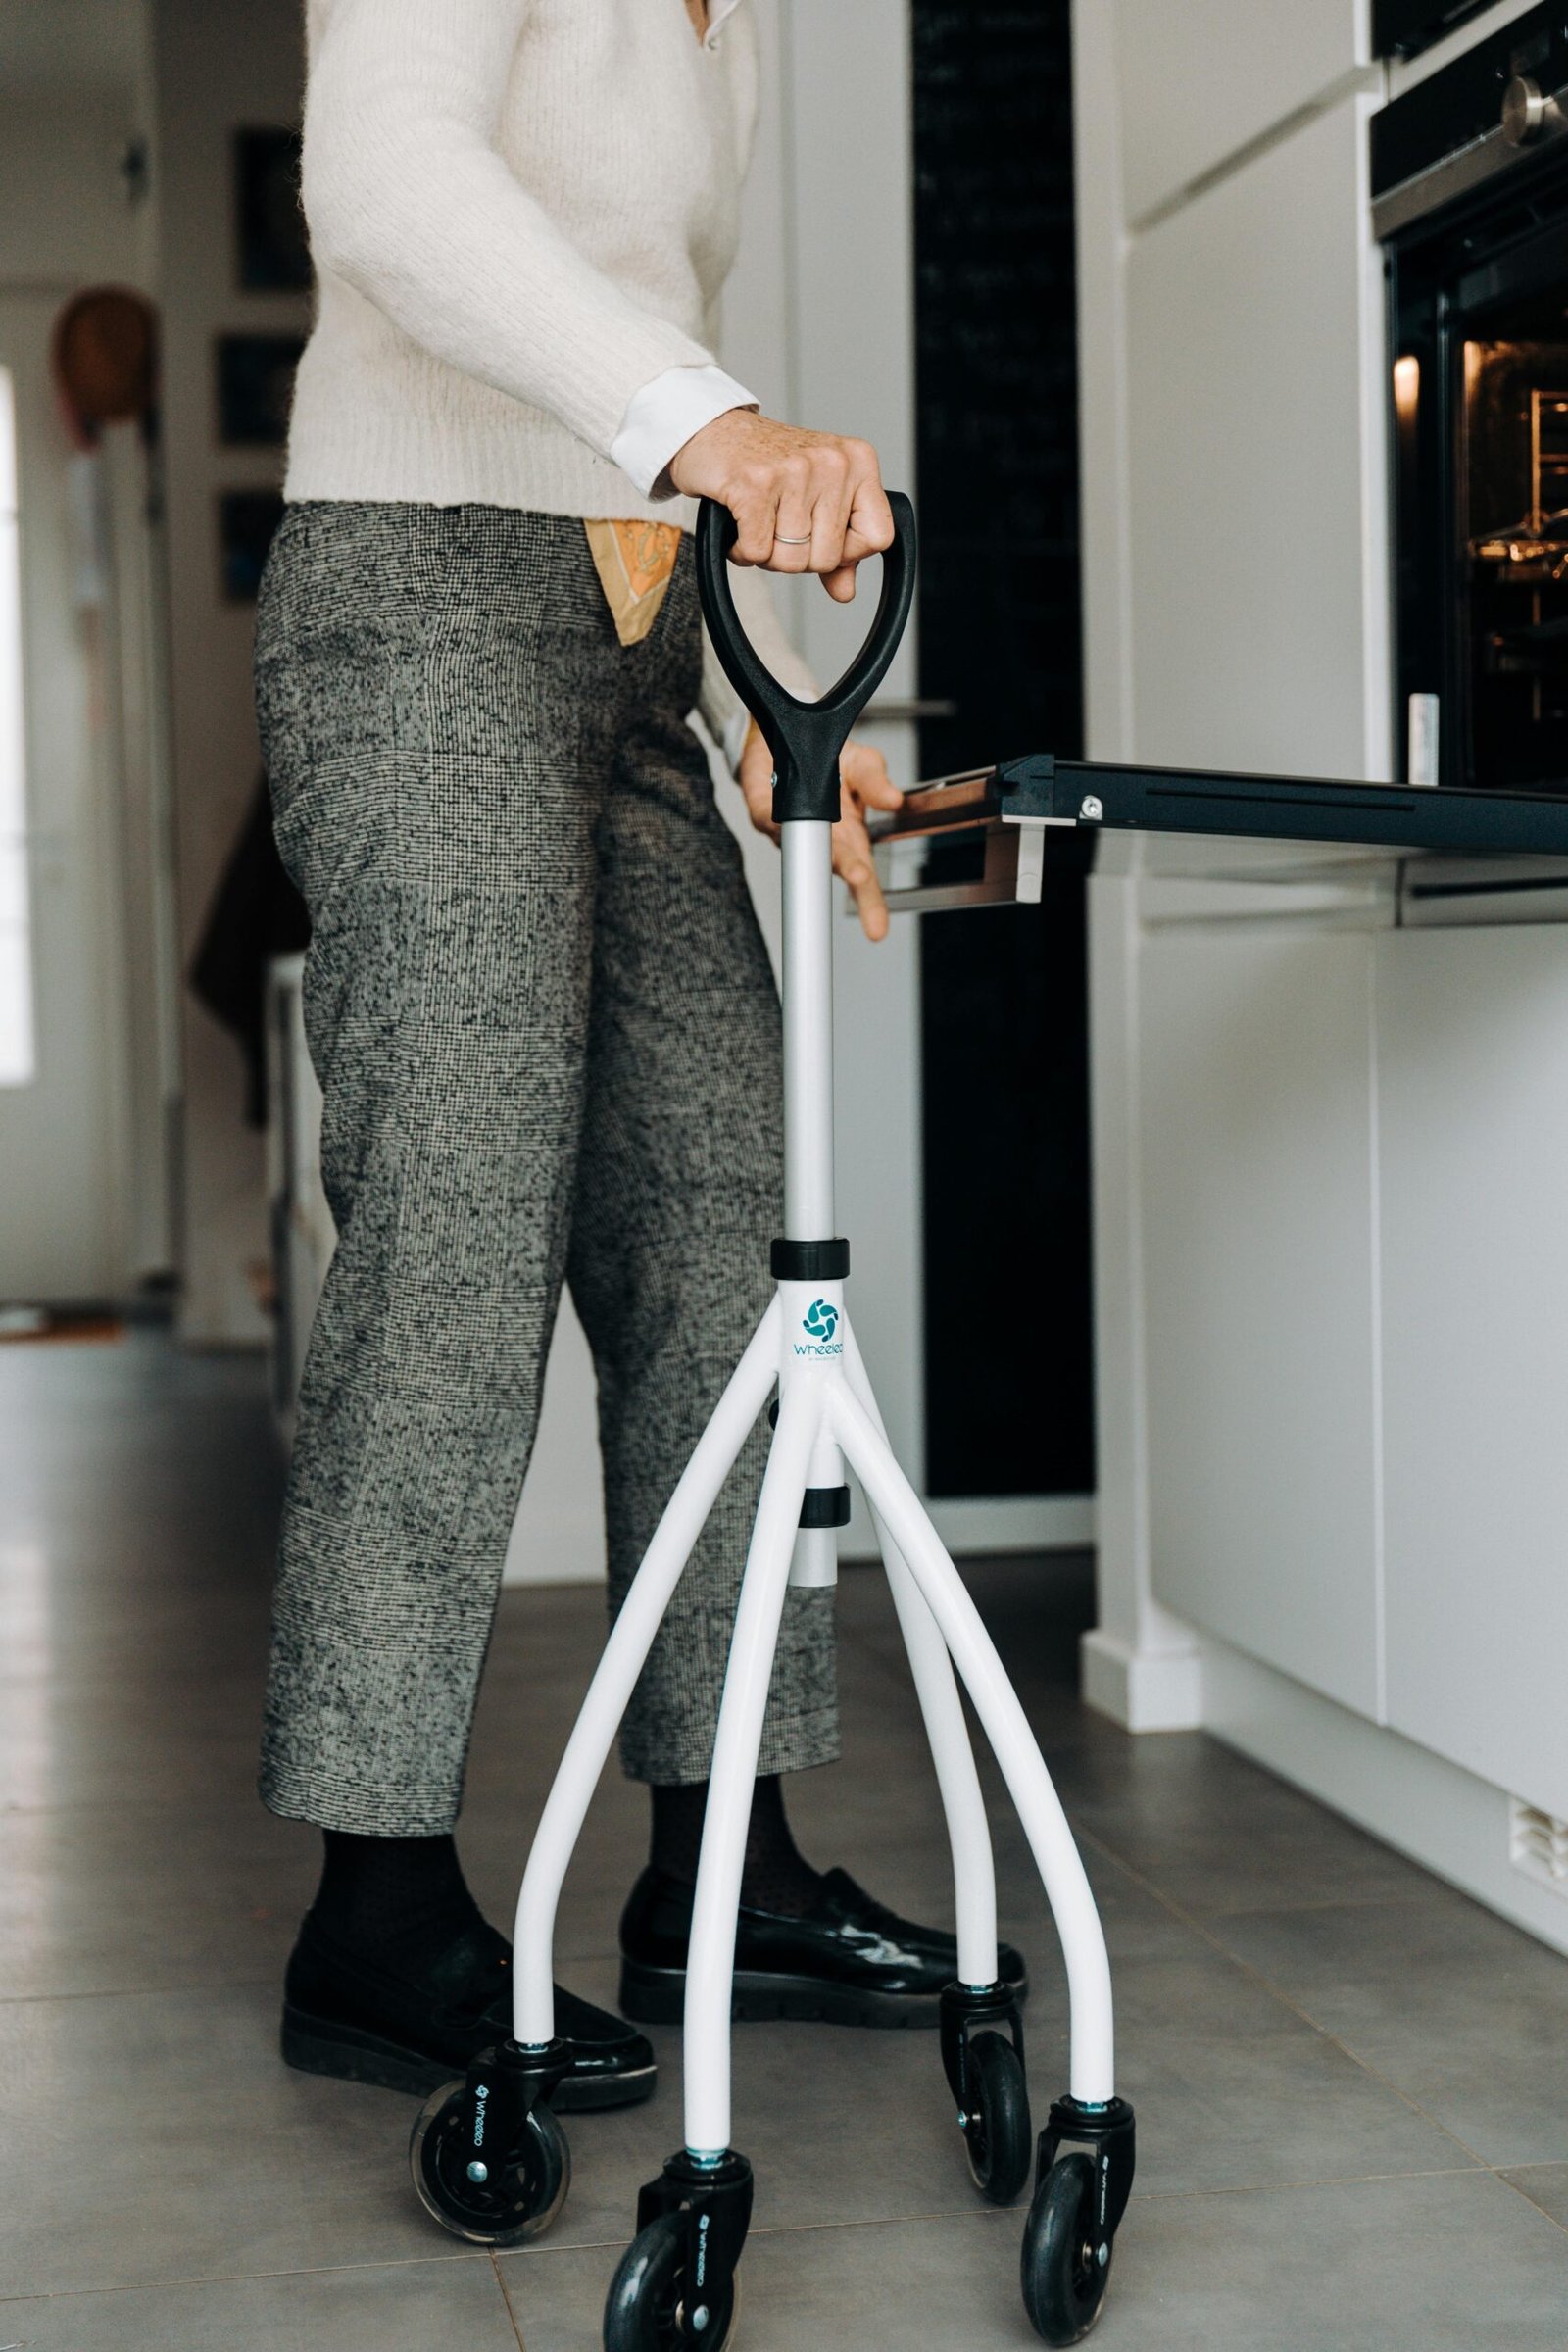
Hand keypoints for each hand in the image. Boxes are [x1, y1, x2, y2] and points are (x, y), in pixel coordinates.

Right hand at [669, 410, 893, 602]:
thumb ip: (837, 544)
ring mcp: (795, 471)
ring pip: (791, 560)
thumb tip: (845, 591)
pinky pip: (757, 553)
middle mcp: (833, 462)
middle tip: (778, 525)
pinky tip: (738, 524)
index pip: (878, 537)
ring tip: (757, 520)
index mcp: (858, 462)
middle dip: (797, 556)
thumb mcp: (815, 498)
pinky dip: (741, 551)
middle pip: (828, 558)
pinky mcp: (756, 484)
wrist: (710, 431)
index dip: (848, 552)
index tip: (822, 536)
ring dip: (766, 554)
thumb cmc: (766, 464)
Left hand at [737, 723, 902, 940]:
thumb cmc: (826, 761)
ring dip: (814, 851)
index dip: (870, 902)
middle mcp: (818, 842)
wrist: (788, 739)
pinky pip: (767, 819)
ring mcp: (788, 832)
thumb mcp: (863, 764)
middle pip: (833, 872)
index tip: (878, 926)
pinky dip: (778, 823)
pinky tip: (787, 829)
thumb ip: (876, 782)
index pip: (862, 877)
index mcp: (848, 839)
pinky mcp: (760, 811)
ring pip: (801, 848)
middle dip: (849, 880)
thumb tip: (893, 799)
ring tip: (840, 858)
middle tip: (864, 887)